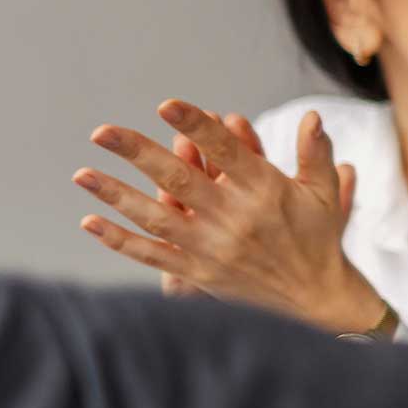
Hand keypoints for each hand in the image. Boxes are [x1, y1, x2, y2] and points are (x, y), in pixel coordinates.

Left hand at [75, 102, 384, 332]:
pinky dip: (119, 240)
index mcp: (266, 190)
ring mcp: (212, 248)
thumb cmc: (319, 239)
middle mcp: (235, 218)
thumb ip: (314, 152)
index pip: (225, 151)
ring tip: (82, 174)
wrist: (316, 302)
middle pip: (178, 179)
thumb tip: (311, 116)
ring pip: (156, 216)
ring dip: (115, 194)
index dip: (195, 127)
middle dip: (136, 153)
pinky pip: (152, 255)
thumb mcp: (324, 194)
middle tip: (102, 132)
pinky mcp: (199, 273)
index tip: (166, 105)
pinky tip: (89, 221)